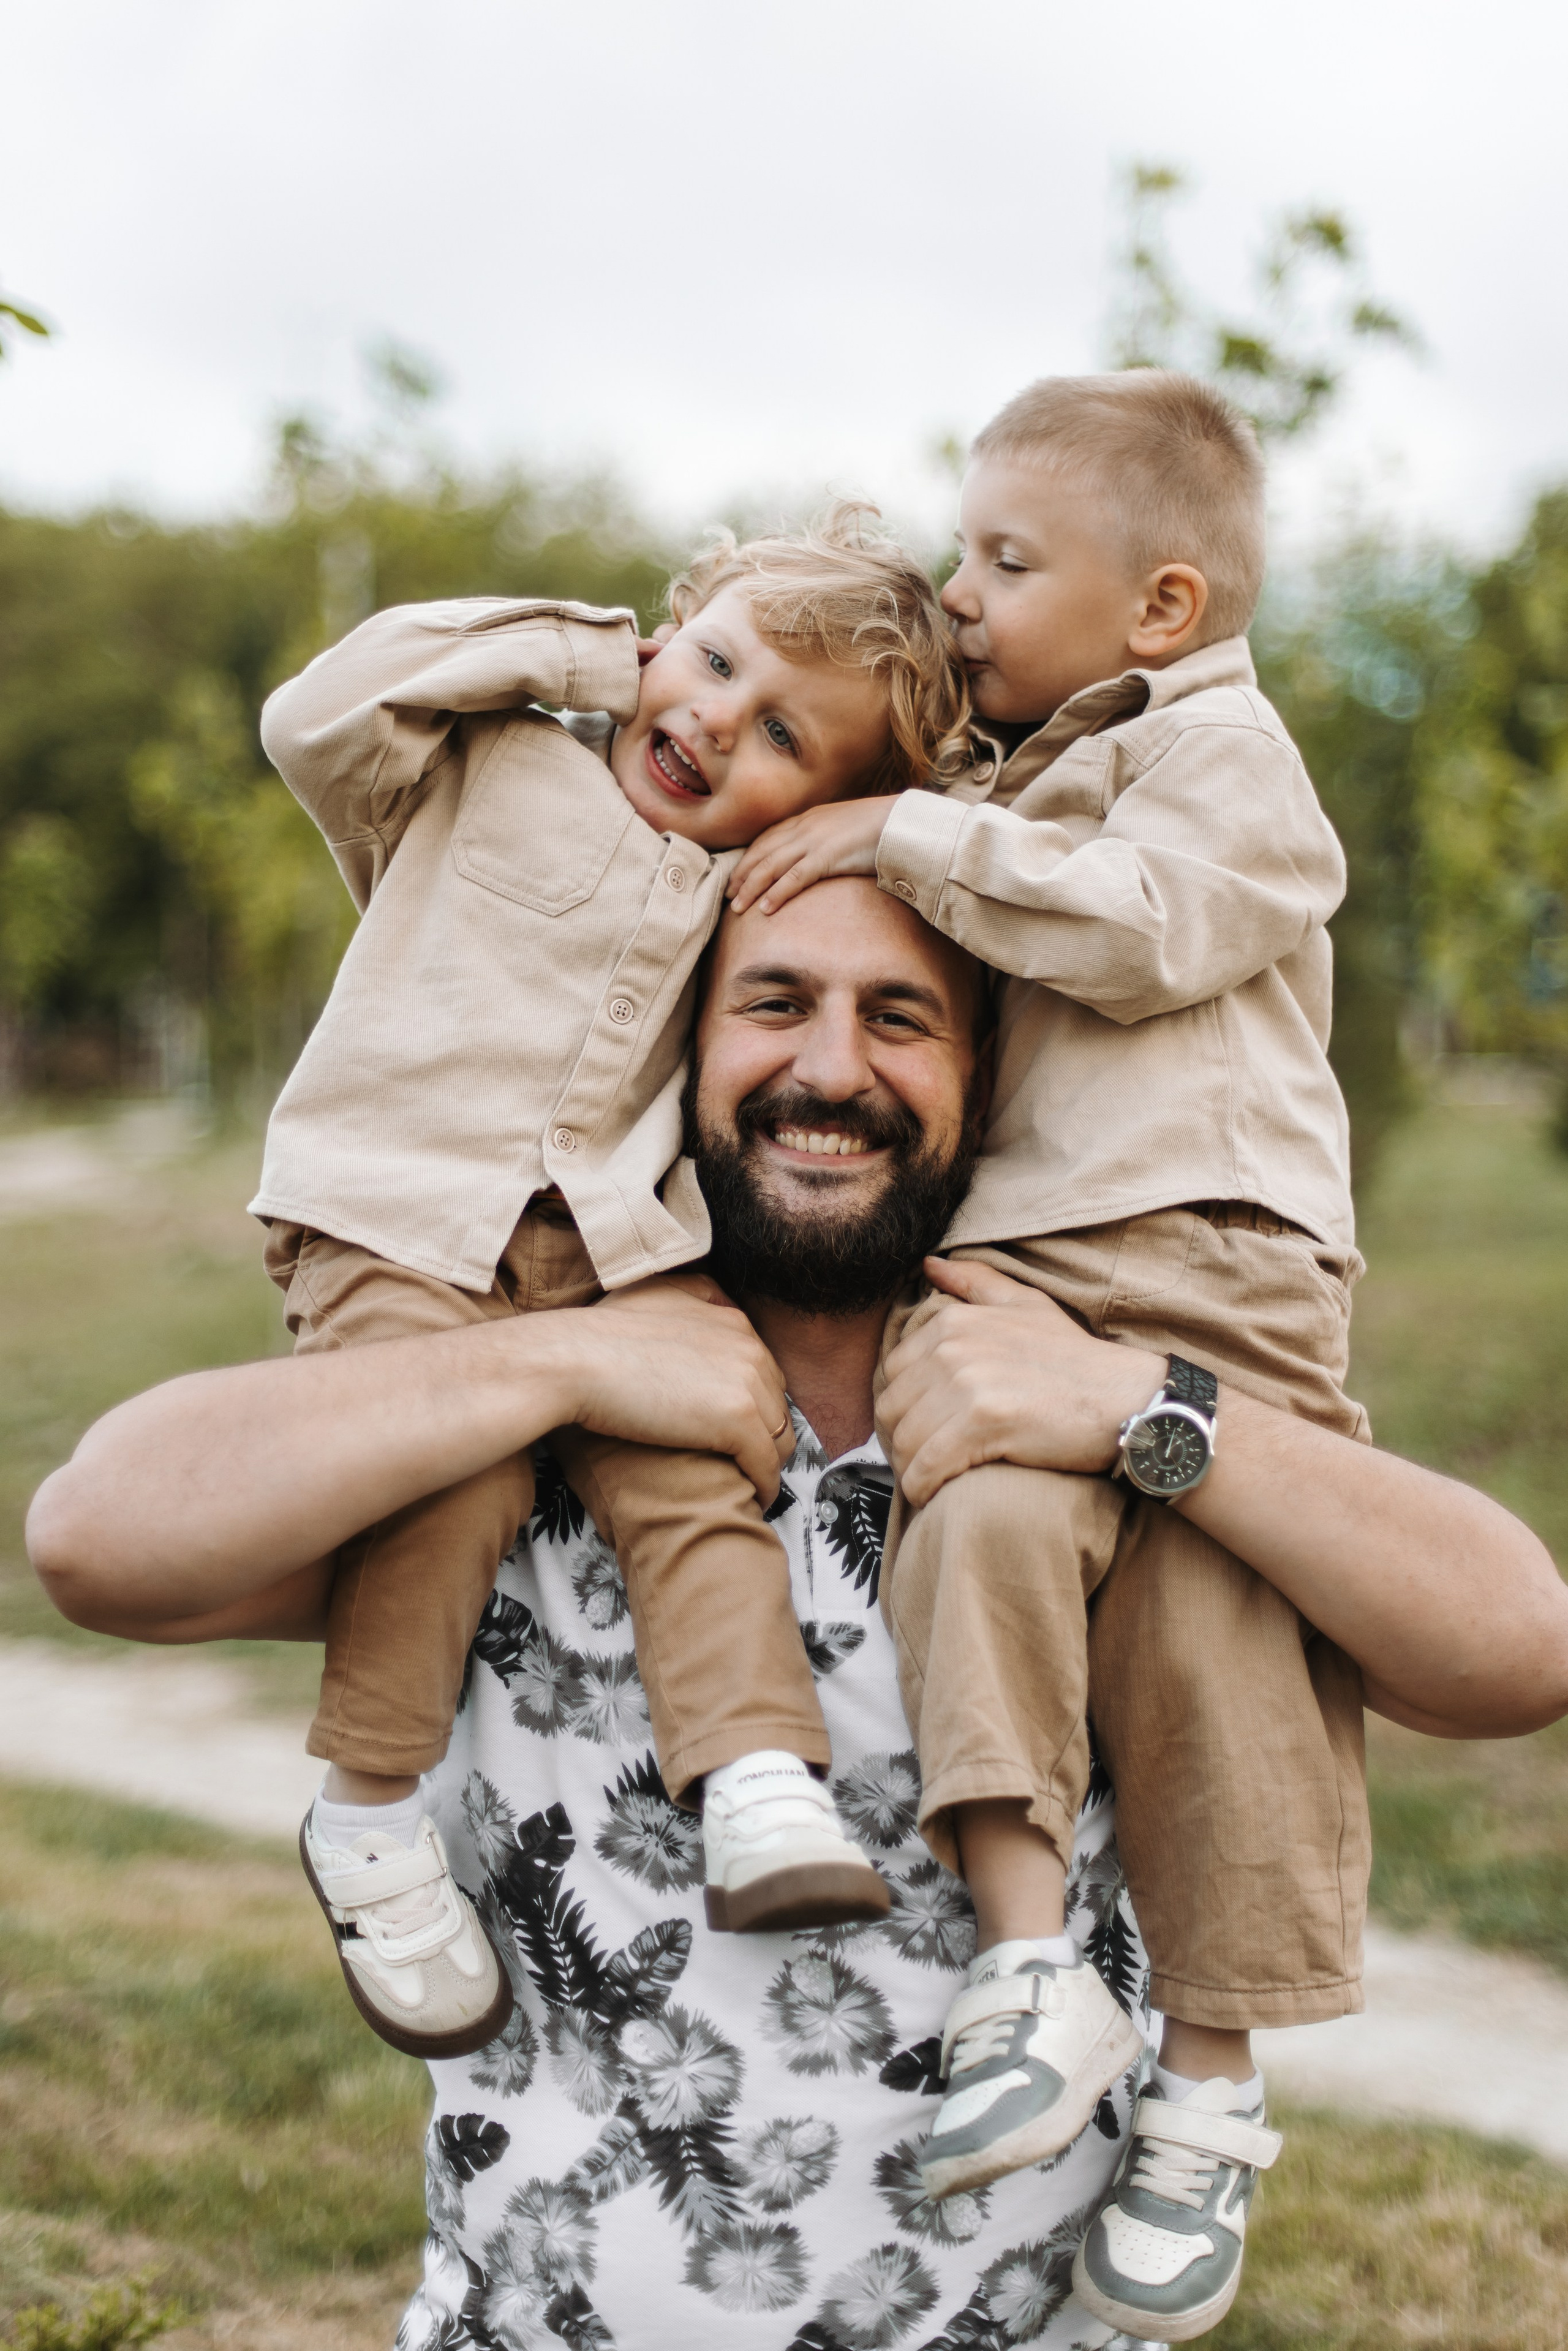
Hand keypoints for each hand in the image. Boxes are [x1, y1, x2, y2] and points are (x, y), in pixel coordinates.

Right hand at [549, 1277, 793, 1501]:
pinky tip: (754, 1499)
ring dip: (769, 1461)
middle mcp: (750, 1347)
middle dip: (766, 1432)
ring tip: (750, 1482)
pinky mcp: (738, 1421)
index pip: (765, 1371)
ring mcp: (747, 1384)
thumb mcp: (655, 1294)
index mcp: (732, 1321)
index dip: (755, 1402)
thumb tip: (715, 1298)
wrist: (574, 1362)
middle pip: (778, 1404)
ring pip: (780, 1436)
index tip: (739, 1426)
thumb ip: (693, 1294)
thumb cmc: (598, 1335)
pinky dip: (765, 1485)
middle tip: (744, 1460)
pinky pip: (766, 1464)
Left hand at [728, 796, 896, 914]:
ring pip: (771, 866)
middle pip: (763, 852)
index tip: (737, 874)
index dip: (749, 857)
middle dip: (742, 874)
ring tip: (737, 907)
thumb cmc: (879, 828)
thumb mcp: (844, 829)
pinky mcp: (827, 857)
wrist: (902, 823)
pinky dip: (776, 894)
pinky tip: (765, 909)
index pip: (768, 838)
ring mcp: (814, 841)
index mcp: (808, 818)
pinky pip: (794, 878)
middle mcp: (805, 827)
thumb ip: (826, 840)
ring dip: (751, 887)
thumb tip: (819, 858)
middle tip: (727, 894)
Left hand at [875, 1257, 1161, 1507]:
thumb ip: (974, 1282)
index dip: (901, 1408)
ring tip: (929, 1479)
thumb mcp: (1026, 1304)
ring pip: (904, 1442)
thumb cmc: (1075, 1359)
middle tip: (922, 1461)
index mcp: (953, 1321)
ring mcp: (968, 1384)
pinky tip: (933, 1493)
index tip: (919, 1430)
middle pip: (891, 1410)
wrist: (1125, 1399)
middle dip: (901, 1441)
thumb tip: (928, 1263)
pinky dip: (922, 1487)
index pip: (891, 1374)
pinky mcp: (983, 1424)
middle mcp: (953, 1347)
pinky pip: (926, 1467)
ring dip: (910, 1469)